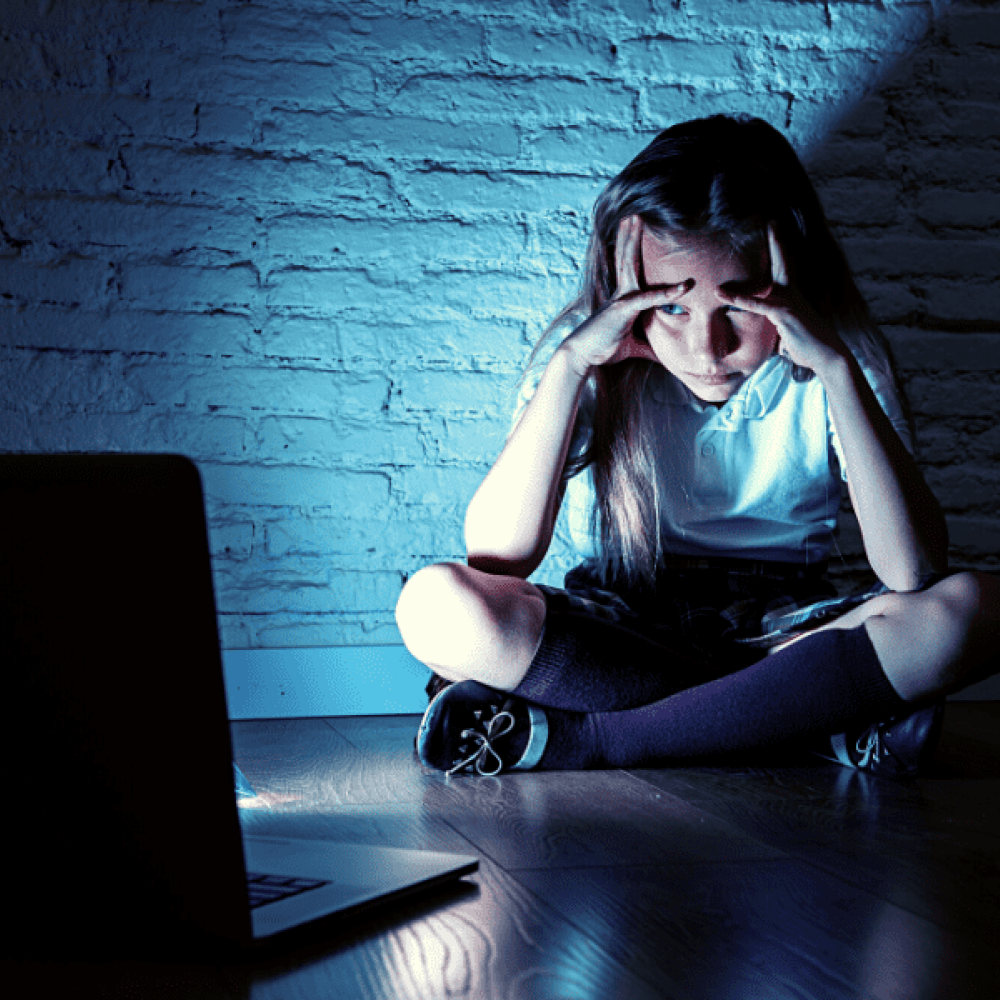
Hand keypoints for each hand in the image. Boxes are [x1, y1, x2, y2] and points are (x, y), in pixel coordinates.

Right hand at [560, 216, 692, 375]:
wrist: (583, 356)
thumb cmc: (604, 349)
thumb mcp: (634, 348)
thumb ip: (650, 348)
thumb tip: (665, 357)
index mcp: (623, 299)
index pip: (629, 270)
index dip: (632, 251)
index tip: (634, 233)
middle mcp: (621, 294)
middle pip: (626, 258)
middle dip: (630, 236)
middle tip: (635, 214)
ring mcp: (621, 299)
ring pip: (630, 264)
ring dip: (633, 241)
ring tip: (636, 219)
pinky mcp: (623, 310)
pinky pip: (648, 298)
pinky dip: (666, 294)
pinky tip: (681, 288)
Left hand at [719, 226, 847, 375]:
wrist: (826, 356)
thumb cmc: (805, 346)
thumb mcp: (785, 332)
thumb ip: (773, 324)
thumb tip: (765, 327)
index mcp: (791, 295)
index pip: (783, 268)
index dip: (779, 249)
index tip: (774, 229)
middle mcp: (791, 294)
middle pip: (782, 262)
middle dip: (777, 241)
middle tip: (771, 220)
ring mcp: (789, 302)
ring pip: (765, 283)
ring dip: (744, 278)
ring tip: (735, 263)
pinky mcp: (785, 315)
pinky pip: (760, 306)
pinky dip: (743, 301)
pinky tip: (727, 296)